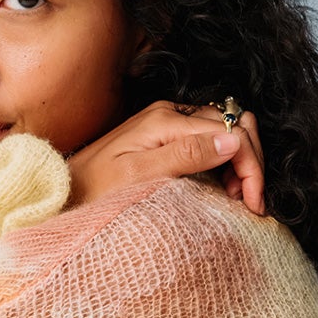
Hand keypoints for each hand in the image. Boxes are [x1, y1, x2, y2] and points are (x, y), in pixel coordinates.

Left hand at [65, 99, 267, 215]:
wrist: (63, 190)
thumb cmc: (95, 190)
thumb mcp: (140, 177)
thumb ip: (185, 156)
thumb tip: (231, 142)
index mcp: (167, 119)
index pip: (231, 131)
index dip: (251, 167)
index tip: (254, 204)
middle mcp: (171, 113)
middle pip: (235, 124)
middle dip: (252, 162)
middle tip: (252, 203)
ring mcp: (169, 122)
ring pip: (228, 131)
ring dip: (242, 162)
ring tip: (239, 198)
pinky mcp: (167, 136)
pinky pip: (211, 140)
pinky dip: (227, 163)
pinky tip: (224, 188)